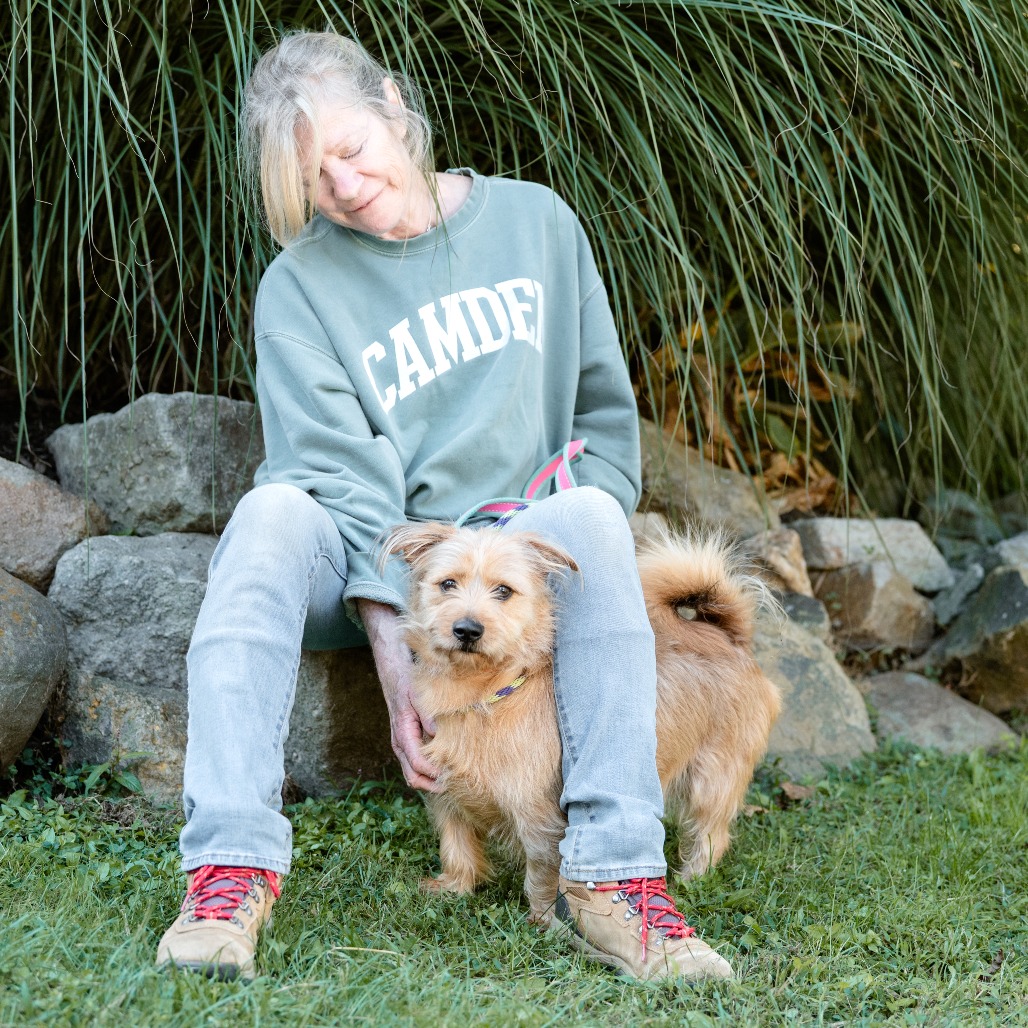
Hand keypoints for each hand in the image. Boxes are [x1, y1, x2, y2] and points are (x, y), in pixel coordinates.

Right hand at [358, 599, 440, 791]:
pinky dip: (427, 773)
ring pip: (412, 775)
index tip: (451, 774)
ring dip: (430, 781)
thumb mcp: (419, 696)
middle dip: (432, 784)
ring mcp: (402, 747)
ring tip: (451, 780)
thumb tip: (438, 735)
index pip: (417, 763)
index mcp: (403, 733)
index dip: (434, 772)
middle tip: (454, 783)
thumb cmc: (409, 686)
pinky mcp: (406, 745)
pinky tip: (444, 768)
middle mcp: (400, 744)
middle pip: (413, 777)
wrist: (395, 678)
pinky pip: (414, 766)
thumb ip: (428, 716)